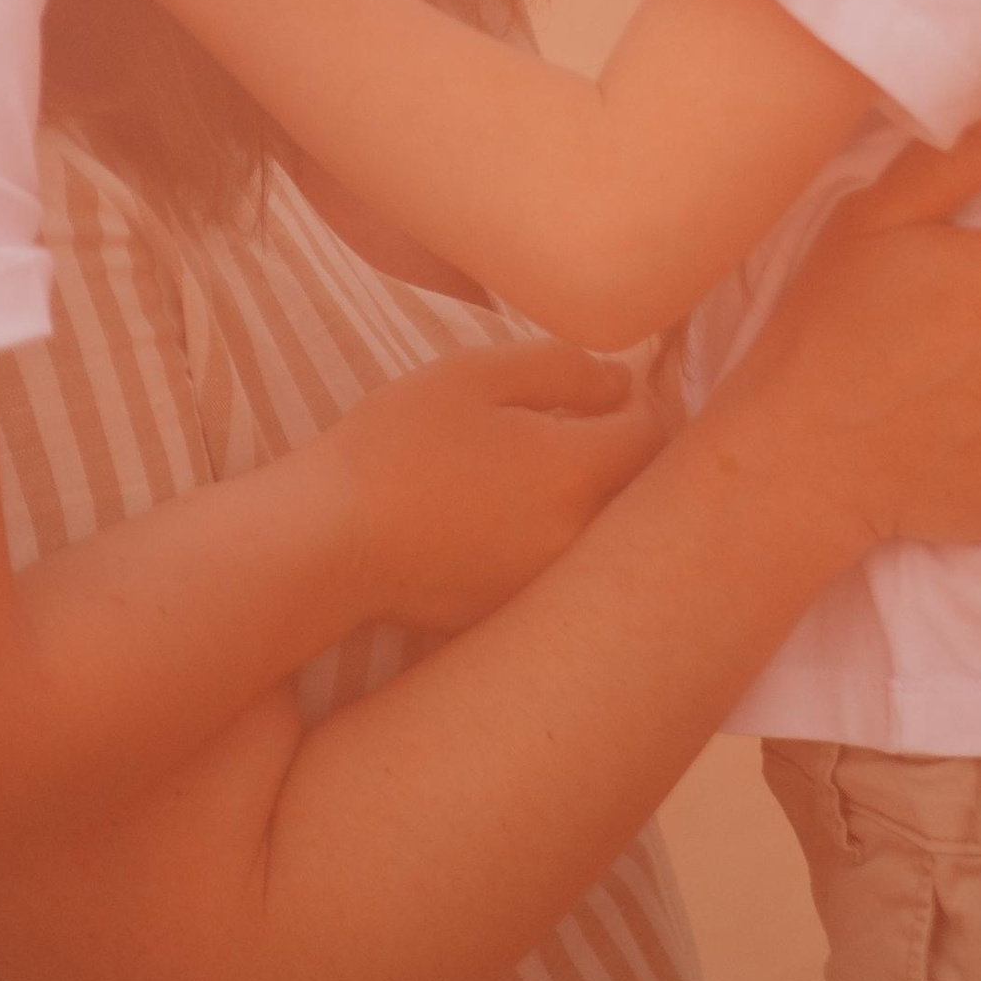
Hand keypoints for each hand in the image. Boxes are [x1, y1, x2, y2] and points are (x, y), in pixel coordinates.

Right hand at [331, 338, 663, 636]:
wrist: (328, 542)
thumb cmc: (398, 443)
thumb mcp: (477, 374)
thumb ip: (563, 367)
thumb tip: (620, 382)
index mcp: (575, 472)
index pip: (651, 437)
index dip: (638, 404)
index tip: (606, 392)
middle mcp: (576, 538)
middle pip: (641, 494)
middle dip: (628, 456)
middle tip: (590, 427)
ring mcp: (545, 586)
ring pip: (604, 537)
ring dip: (597, 501)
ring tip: (549, 472)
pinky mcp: (512, 613)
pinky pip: (561, 571)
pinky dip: (557, 541)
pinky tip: (511, 519)